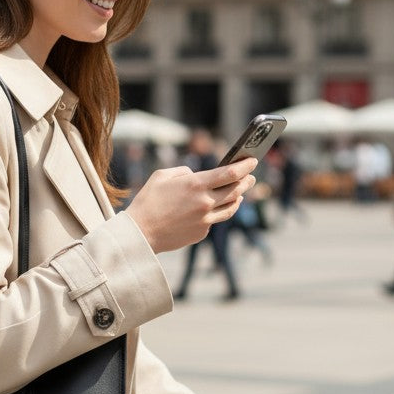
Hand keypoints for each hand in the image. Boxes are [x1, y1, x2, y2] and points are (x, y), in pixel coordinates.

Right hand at [126, 158, 256, 253]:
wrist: (141, 233)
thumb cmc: (148, 201)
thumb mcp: (161, 176)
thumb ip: (183, 172)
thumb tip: (196, 176)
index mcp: (196, 184)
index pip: (230, 173)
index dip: (245, 165)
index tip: (252, 160)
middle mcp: (205, 202)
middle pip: (236, 189)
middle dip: (246, 181)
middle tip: (250, 176)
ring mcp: (205, 219)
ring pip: (231, 207)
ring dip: (239, 197)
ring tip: (241, 192)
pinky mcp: (202, 232)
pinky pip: (215, 219)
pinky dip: (218, 211)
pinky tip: (217, 207)